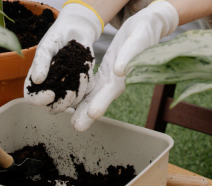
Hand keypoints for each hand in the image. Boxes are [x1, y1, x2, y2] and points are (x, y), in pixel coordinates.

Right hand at [24, 3, 101, 112]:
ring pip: (70, 103)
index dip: (40, 100)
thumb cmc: (57, 37)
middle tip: (70, 93)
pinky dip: (86, 85)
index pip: (32, 98)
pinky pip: (84, 94)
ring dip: (77, 93)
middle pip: (52, 108)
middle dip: (61, 104)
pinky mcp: (79, 86)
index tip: (50, 94)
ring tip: (81, 74)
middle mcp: (50, 89)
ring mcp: (65, 89)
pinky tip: (85, 71)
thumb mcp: (46, 46)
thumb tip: (36, 80)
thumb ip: (40, 62)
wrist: (76, 30)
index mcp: (36, 82)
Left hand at [72, 1, 178, 131]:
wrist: (146, 26)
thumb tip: (119, 72)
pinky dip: (81, 95)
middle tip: (77, 127)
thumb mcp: (138, 38)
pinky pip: (91, 86)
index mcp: (124, 75)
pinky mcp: (104, 74)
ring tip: (73, 123)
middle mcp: (115, 81)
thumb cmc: (145, 31)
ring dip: (83, 109)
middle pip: (100, 99)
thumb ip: (128, 55)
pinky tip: (71, 102)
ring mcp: (109, 79)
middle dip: (88, 113)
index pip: (111, 90)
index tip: (93, 114)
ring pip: (93, 96)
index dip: (102, 102)